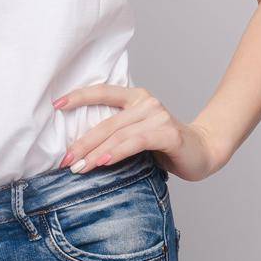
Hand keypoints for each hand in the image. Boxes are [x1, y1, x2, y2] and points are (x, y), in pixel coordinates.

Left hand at [53, 84, 225, 182]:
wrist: (204, 152)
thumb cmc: (166, 147)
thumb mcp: (138, 135)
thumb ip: (117, 133)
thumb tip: (80, 149)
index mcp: (136, 97)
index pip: (103, 92)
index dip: (79, 97)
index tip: (56, 105)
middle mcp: (146, 102)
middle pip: (106, 122)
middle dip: (82, 143)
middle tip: (65, 160)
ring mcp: (158, 116)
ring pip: (118, 134)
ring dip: (95, 153)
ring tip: (78, 168)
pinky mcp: (167, 133)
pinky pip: (136, 142)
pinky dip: (117, 152)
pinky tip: (103, 161)